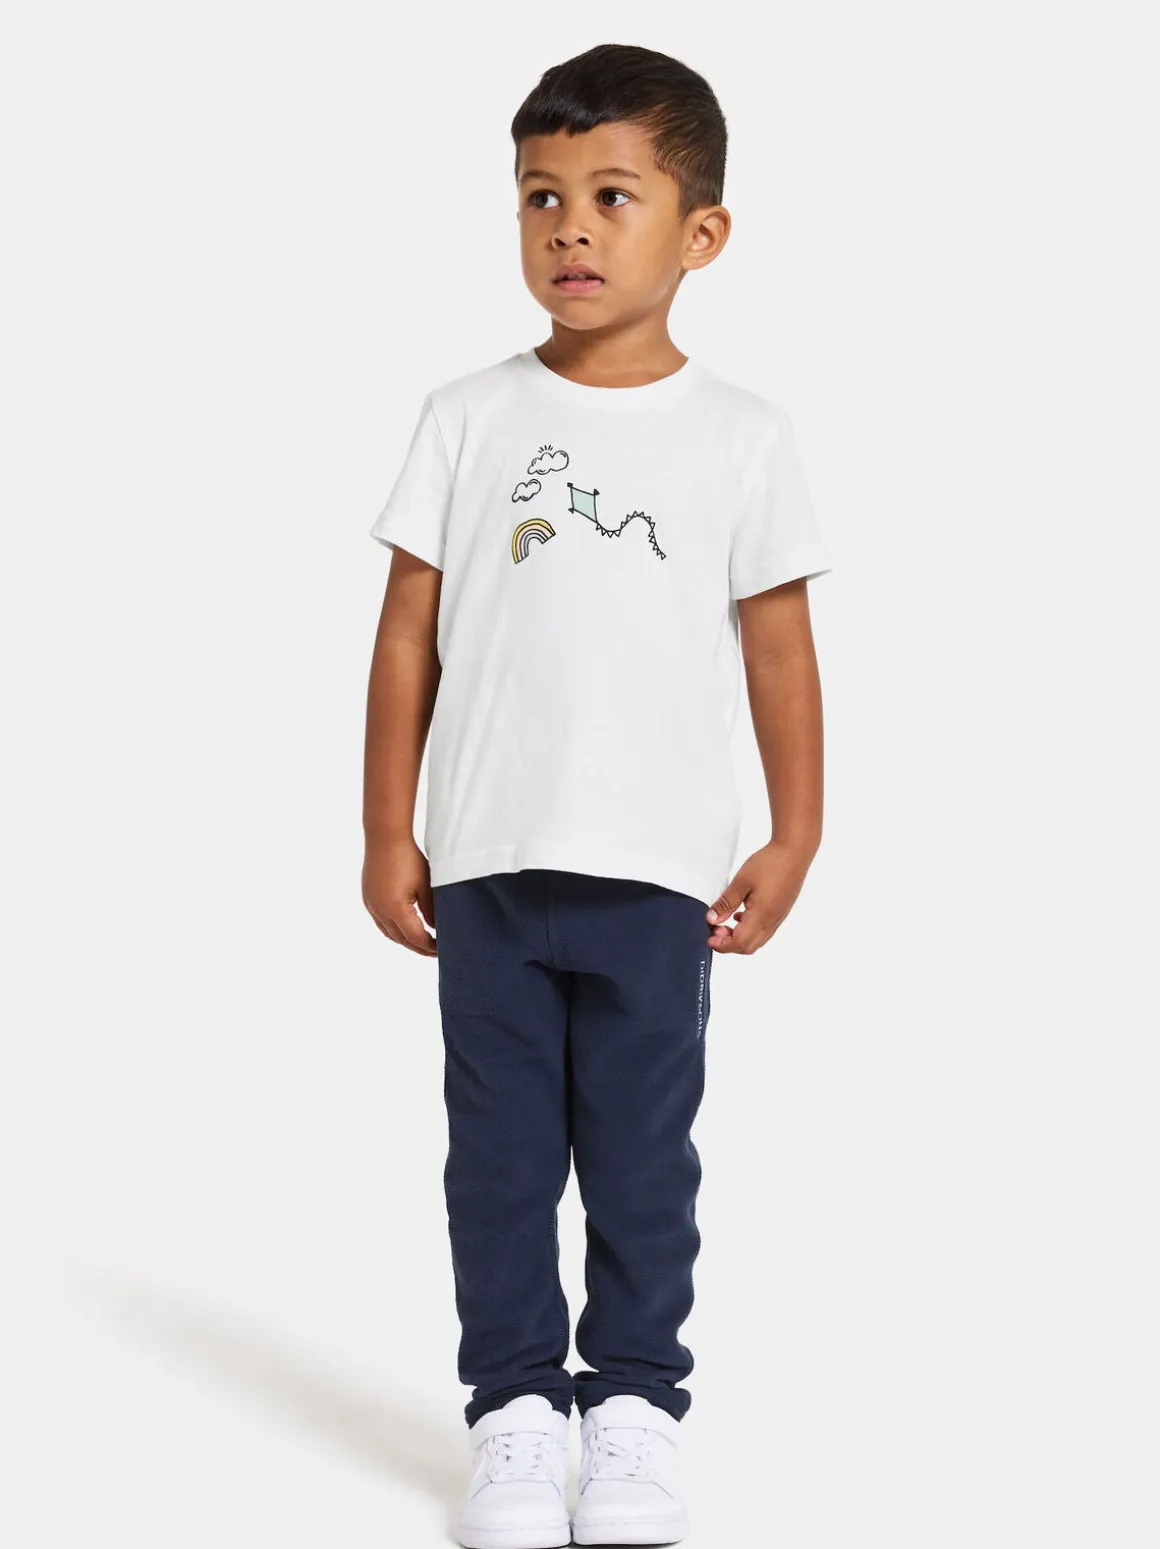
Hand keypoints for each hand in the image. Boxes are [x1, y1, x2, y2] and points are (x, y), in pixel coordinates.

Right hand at [362, 836, 436, 956]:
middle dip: (419, 948)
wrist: (385, 838)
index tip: (442, 950)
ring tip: (421, 944)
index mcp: (395, 909)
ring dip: (405, 941)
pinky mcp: (368, 899)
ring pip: (389, 934)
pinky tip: (404, 930)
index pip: (415, 938)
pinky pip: (381, 923)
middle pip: (401, 939)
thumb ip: (432, 910)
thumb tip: (435, 928)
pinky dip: (394, 931)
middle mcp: (380, 911)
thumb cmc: (408, 858)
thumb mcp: (426, 885)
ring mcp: (371, 905)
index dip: (429, 947)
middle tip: (434, 952)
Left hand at [705, 840, 816, 954]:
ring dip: (739, 938)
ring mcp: (779, 918)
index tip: (709, 937)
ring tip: (726, 923)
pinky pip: (765, 931)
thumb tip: (712, 920)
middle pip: (748, 947)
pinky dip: (750, 930)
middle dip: (729, 944)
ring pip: (757, 940)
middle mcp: (772, 921)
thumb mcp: (741, 882)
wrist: (794, 852)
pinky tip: (742, 914)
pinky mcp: (781, 911)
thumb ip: (725, 903)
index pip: (739, 943)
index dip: (722, 944)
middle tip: (716, 930)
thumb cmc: (770, 864)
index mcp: (761, 916)